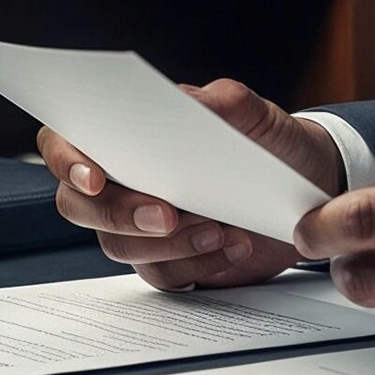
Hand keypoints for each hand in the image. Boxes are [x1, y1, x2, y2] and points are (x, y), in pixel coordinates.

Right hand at [38, 79, 343, 289]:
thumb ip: (229, 102)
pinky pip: (163, 274)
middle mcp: (125, 180)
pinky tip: (234, 246)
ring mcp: (141, 225)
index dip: (67, 160)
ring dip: (169, 243)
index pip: (66, 141)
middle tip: (166, 215)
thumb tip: (197, 100)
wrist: (309, 190)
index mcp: (129, 132)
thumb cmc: (272, 143)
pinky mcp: (168, 261)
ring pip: (119, 246)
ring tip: (220, 229)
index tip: (95, 177)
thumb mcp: (260, 115)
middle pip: (80, 205)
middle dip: (120, 214)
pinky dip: (199, 263)